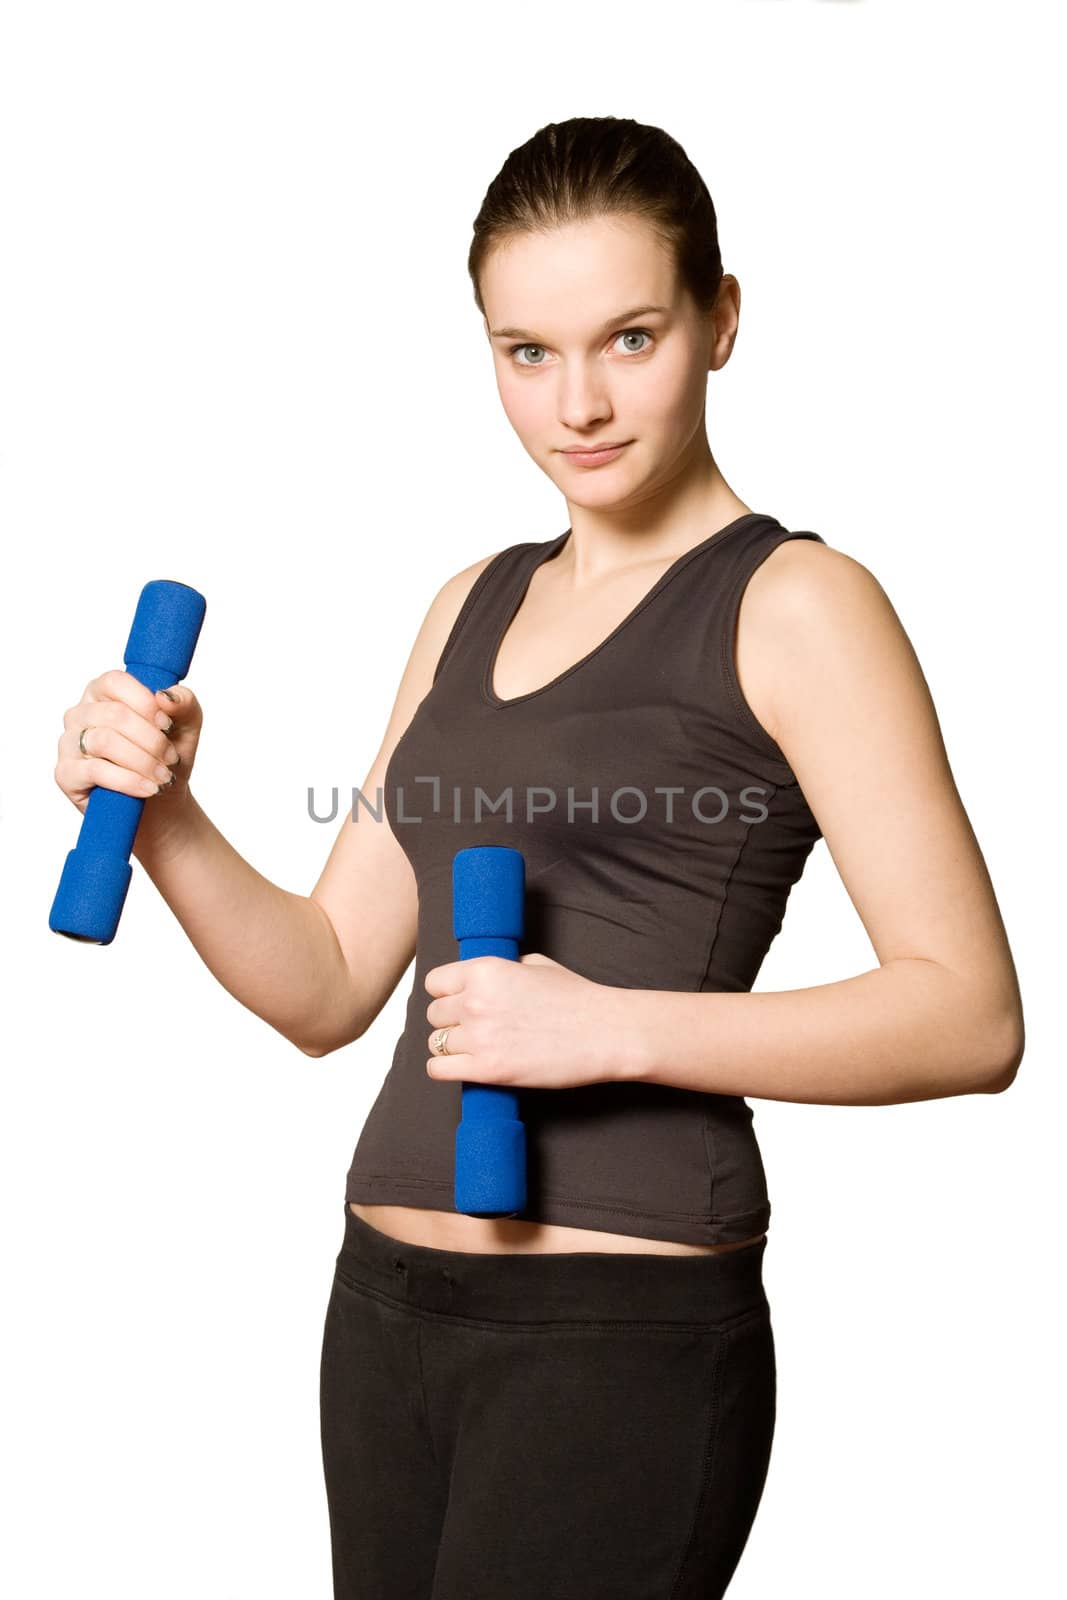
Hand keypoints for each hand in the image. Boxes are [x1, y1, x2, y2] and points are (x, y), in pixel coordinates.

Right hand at [55, 668, 202, 815]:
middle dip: (151, 740)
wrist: (162, 802)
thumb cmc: (167, 757)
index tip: (168, 724)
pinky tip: (148, 788)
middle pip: (114, 714)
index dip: (144, 702)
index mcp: (103, 692)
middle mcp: (81, 713)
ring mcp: (68, 743)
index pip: (115, 682)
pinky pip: (95, 771)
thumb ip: (183, 702)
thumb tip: (164, 696)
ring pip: (104, 741)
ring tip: (163, 776)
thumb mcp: (186, 725)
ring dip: (142, 761)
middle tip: (171, 758)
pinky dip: (129, 780)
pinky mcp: (66, 773)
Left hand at [424, 952, 631, 1089]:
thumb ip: (502, 969)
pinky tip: (464, 1066)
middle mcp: (475, 1001)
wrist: (605, 1032)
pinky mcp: (487, 1069)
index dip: (446, 993)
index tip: (457, 1002)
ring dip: (451, 1046)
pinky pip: (438, 1069)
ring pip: (435, 1043)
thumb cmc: (577, 998)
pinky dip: (446, 1069)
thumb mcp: (536, 965)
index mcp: (485, 970)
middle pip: (434, 1014)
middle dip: (450, 1021)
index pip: (435, 983)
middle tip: (472, 1028)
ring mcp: (479, 1037)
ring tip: (473, 1049)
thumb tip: (483, 979)